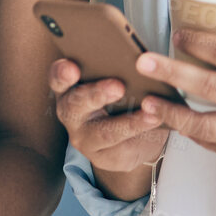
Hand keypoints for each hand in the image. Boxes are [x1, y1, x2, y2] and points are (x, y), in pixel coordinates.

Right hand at [49, 58, 168, 175]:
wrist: (134, 136)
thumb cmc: (121, 99)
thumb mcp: (115, 81)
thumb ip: (116, 70)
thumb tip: (139, 58)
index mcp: (68, 88)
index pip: (58, 79)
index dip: (62, 73)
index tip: (72, 69)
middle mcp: (71, 113)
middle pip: (76, 104)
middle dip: (97, 94)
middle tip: (118, 87)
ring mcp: (84, 138)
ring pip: (104, 132)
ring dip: (129, 122)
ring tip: (151, 114)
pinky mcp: (102, 157)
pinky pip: (122, 147)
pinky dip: (142, 135)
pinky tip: (157, 124)